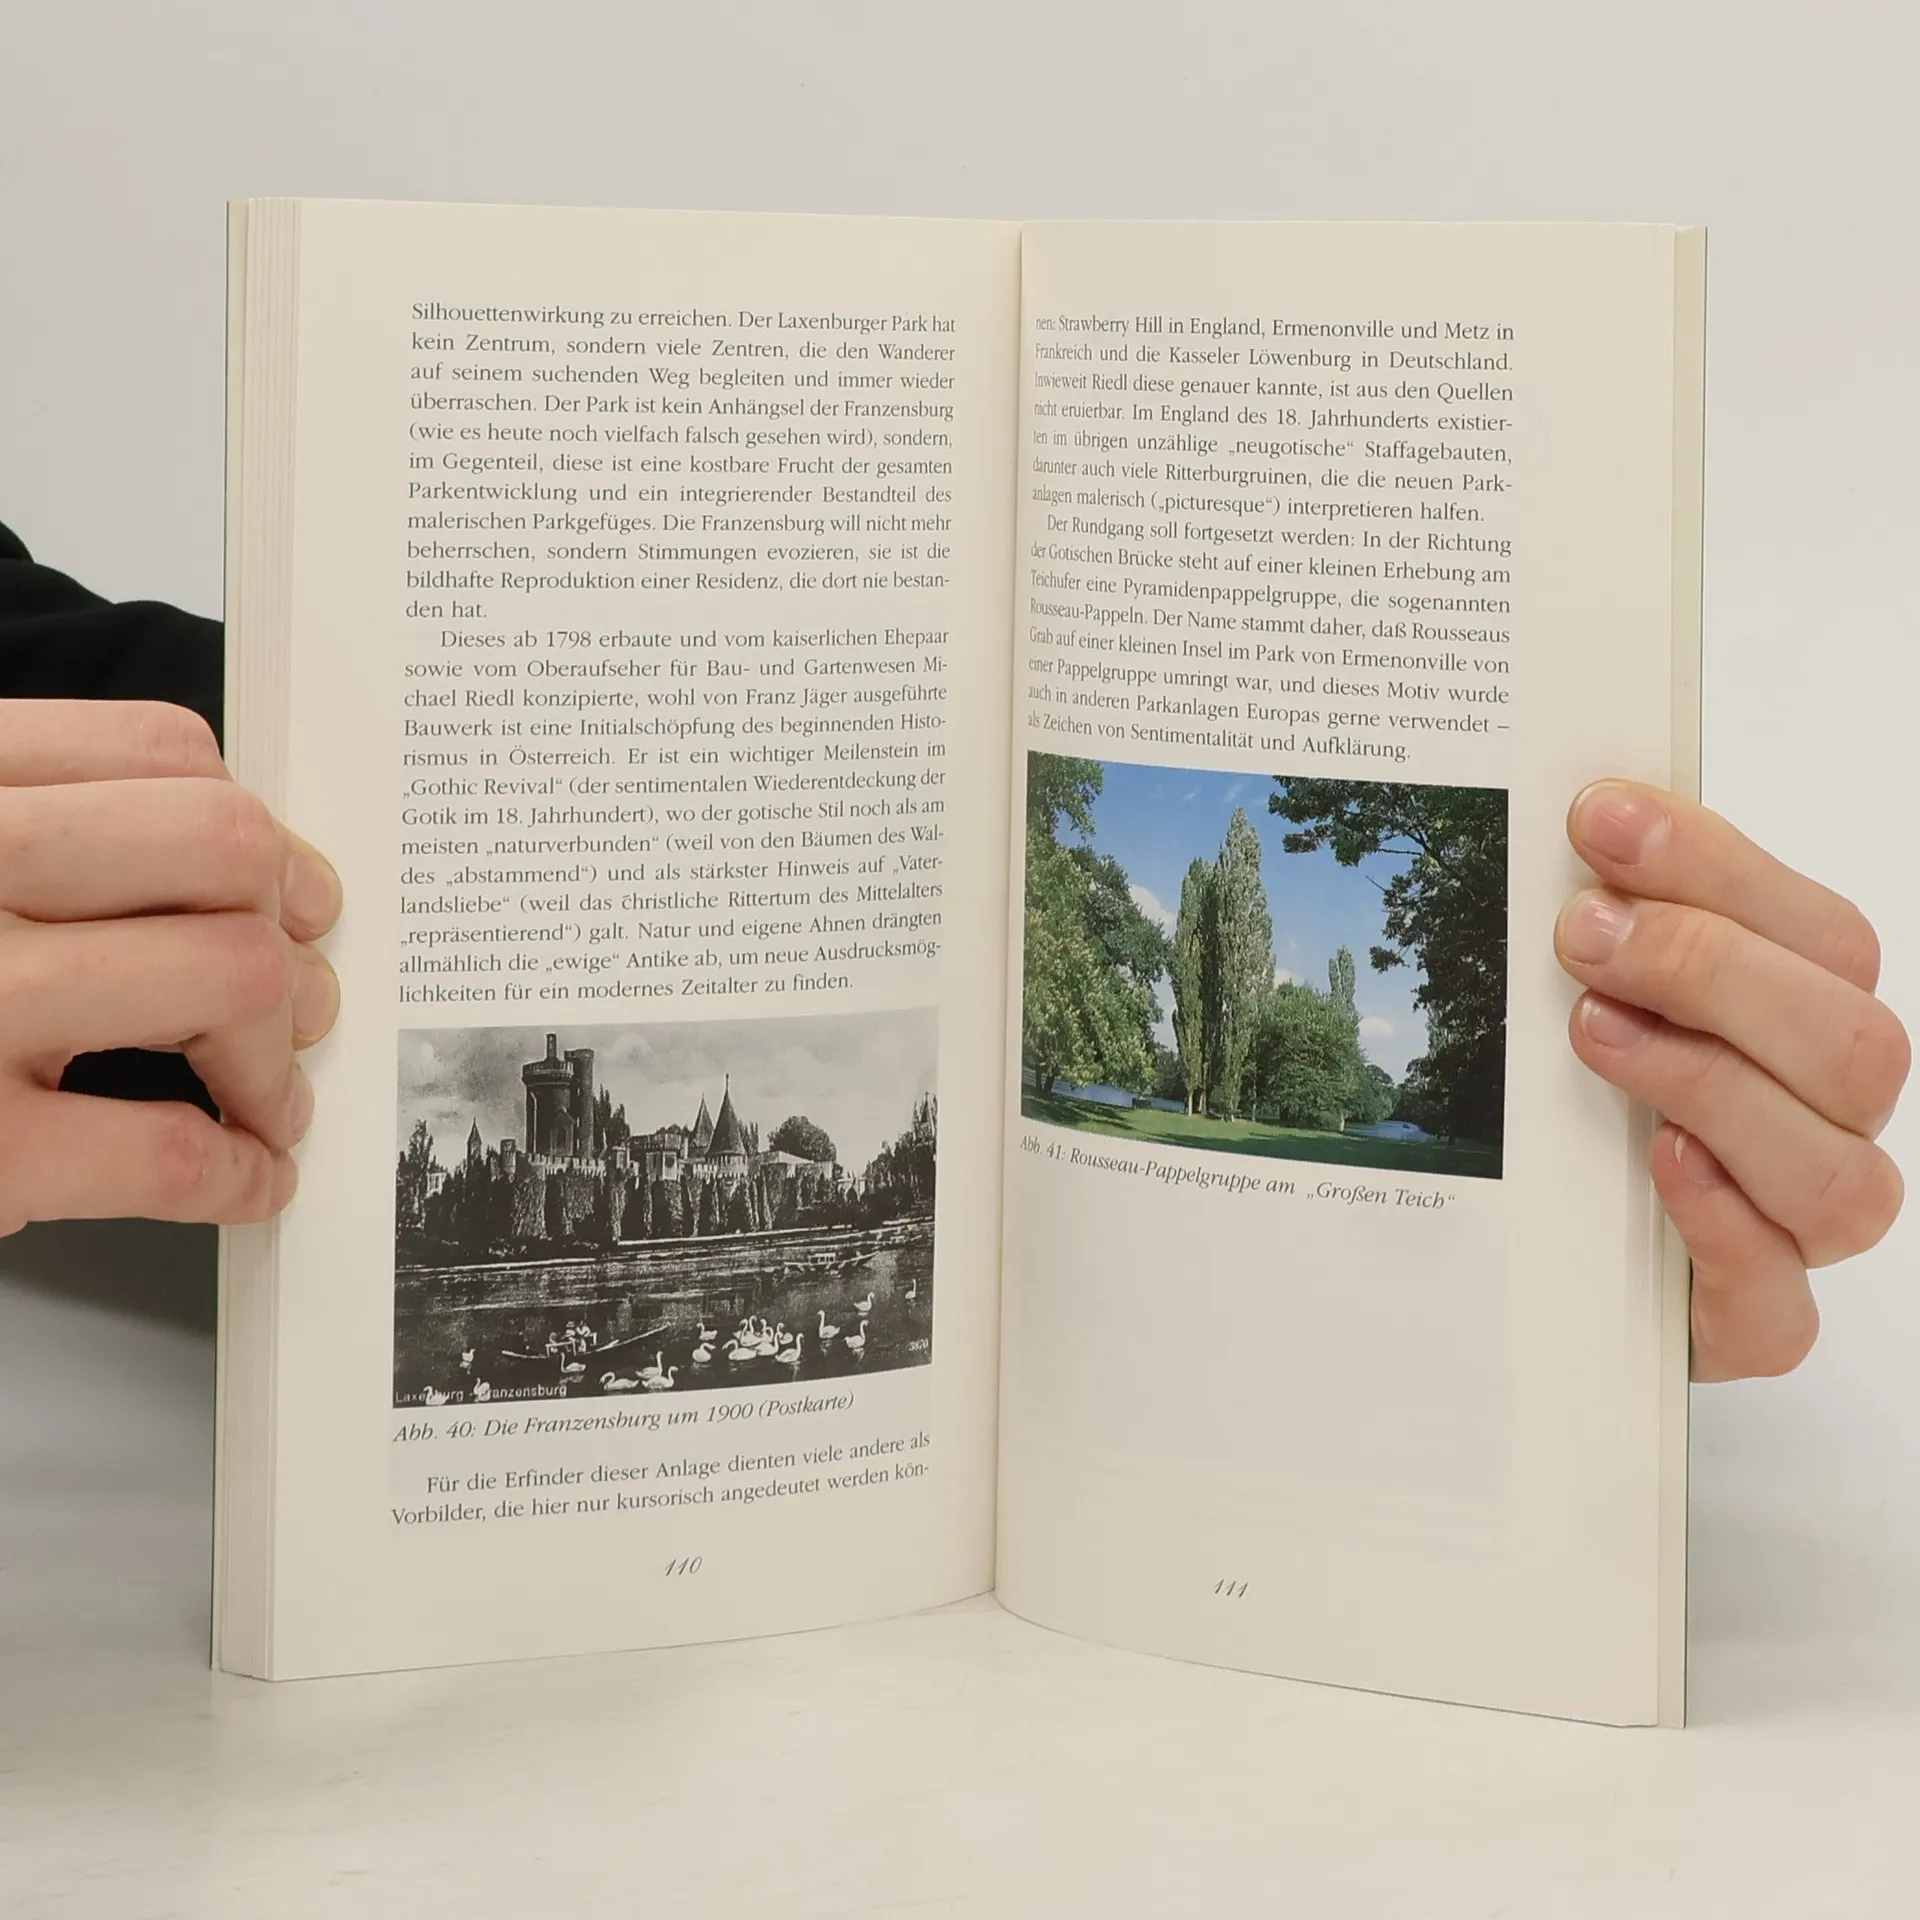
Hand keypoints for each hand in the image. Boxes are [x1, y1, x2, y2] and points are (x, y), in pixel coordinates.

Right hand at [0, 701, 340, 1233]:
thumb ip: (15, 816)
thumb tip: (220, 869)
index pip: (163, 753)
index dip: (261, 827)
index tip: (289, 885)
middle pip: (223, 848)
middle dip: (290, 928)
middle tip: (302, 991)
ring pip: (231, 975)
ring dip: (280, 1048)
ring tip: (270, 1092)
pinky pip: (169, 1148)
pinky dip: (243, 1169)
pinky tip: (249, 1177)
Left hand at [1557, 780, 1906, 1379]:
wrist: (1566, 1260)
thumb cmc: (1598, 1106)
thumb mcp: (1606, 995)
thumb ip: (1623, 918)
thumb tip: (1590, 818)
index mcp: (1814, 1023)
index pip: (1821, 934)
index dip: (1714, 867)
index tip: (1601, 821)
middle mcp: (1830, 1123)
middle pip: (1848, 1042)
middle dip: (1709, 969)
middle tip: (1582, 934)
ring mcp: (1800, 1231)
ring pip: (1835, 1173)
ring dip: (1710, 1084)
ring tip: (1593, 1032)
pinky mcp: (1752, 1323)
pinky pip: (1778, 1296)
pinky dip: (1723, 1223)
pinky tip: (1657, 1161)